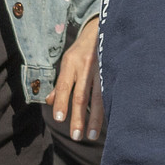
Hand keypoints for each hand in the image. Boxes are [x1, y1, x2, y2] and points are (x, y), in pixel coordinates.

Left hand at [51, 16, 101, 141]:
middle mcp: (86, 66)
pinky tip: (109, 121)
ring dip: (95, 118)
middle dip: (78, 117)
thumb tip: (50, 101)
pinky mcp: (114, 70)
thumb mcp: (68, 60)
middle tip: (75, 136)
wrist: (104, 27)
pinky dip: (109, 108)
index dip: (62, 102)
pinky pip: (111, 92)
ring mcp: (102, 68)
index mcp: (71, 62)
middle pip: (81, 95)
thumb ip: (60, 82)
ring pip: (98, 97)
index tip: (59, 120)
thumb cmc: (82, 49)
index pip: (64, 85)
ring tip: (91, 135)